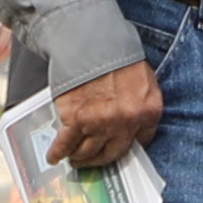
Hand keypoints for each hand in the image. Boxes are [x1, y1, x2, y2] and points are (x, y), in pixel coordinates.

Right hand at [40, 60, 163, 173]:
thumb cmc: (116, 54)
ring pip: (88, 152)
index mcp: (148, 111)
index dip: (126, 146)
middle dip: (100, 160)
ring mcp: (99, 124)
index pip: (141, 141)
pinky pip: (66, 144)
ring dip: (79, 158)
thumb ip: (141, 103)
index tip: (115, 149)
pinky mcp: (75, 120)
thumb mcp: (143, 78)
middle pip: (112, 153)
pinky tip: (54, 156)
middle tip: (91, 161)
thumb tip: (132, 122)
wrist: (90, 41)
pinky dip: (58, 153)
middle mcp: (126, 123)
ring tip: (73, 159)